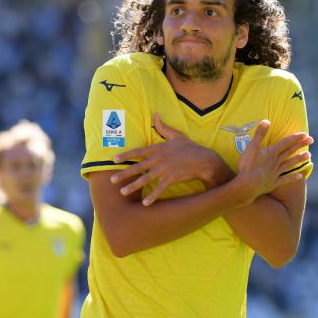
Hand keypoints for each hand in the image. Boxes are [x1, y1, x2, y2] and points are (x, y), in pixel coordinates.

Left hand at [111, 113, 228, 205]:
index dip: (125, 155)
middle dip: (124, 174)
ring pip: (146, 178)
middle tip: (112, 180)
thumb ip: (163, 126)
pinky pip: (160, 188)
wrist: (205, 160)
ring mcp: (166, 169)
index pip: (138, 152)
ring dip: (133, 186)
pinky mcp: (173, 178)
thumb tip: (155, 114)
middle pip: (138, 167)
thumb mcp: (176, 135)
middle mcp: (160, 158)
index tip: (114, 160)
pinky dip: (153, 195)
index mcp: (159, 148)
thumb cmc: (190, 148)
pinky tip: (145, 203)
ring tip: (122, 192)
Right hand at [233, 120, 312, 203]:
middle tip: (311, 140)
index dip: (295, 138)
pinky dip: (292, 178)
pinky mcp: (272, 183)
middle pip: (289, 151)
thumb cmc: (248, 166)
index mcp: (271, 153)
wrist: (247, 185)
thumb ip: (259, 134)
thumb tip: (266, 121)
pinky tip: (300, 176)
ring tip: (309, 155)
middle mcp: (276, 162)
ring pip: (289, 164)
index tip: (305, 134)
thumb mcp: (251, 147)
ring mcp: (275, 173)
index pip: (286, 143)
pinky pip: (285, 179)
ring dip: (299, 159)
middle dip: (300, 145)